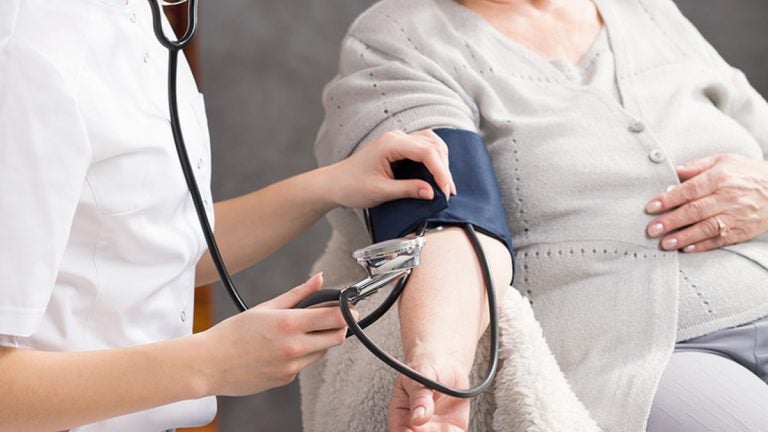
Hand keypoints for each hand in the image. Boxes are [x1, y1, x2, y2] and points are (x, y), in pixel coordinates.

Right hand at [197, 273, 353, 395]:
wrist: (210, 364)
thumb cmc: (233, 334)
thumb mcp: (266, 307)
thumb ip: (298, 294)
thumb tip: (320, 279)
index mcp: (289, 324)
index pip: (335, 318)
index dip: (348, 311)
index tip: (350, 307)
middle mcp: (295, 347)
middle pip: (337, 337)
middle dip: (338, 326)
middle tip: (329, 318)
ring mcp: (292, 366)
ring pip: (322, 351)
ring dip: (319, 341)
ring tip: (296, 333)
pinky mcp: (287, 379)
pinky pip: (305, 364)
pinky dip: (302, 354)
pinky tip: (282, 348)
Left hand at [328, 129, 456, 208]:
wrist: (335, 184)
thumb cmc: (352, 186)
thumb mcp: (381, 191)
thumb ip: (408, 190)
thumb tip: (432, 193)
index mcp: (391, 144)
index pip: (426, 152)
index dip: (440, 171)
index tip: (447, 191)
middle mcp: (396, 137)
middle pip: (433, 145)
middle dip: (444, 168)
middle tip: (448, 192)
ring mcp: (398, 140)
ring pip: (431, 143)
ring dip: (441, 161)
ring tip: (444, 184)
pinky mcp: (399, 147)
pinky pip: (424, 147)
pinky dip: (434, 160)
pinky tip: (436, 175)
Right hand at [388, 358, 469, 431]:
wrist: (446, 365)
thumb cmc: (425, 368)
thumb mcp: (419, 376)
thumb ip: (420, 396)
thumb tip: (418, 417)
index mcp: (400, 416)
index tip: (420, 429)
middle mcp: (416, 427)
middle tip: (436, 427)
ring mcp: (434, 430)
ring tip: (445, 426)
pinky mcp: (452, 430)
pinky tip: (453, 427)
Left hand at [645, 153, 767, 252]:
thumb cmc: (745, 172)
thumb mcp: (722, 161)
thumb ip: (695, 166)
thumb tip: (671, 171)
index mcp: (719, 177)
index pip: (690, 189)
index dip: (669, 199)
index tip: (650, 207)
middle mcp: (728, 197)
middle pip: (695, 211)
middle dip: (671, 221)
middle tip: (651, 230)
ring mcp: (737, 215)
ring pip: (707, 228)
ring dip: (684, 237)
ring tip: (665, 244)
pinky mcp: (743, 230)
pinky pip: (721, 239)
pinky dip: (703, 245)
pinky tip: (687, 249)